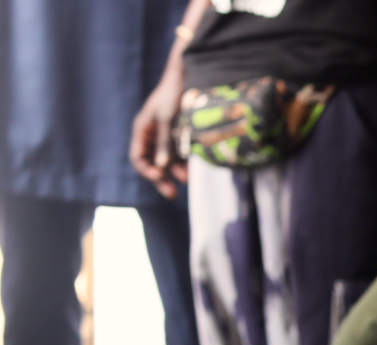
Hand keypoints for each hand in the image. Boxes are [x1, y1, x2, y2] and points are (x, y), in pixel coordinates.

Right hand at [129, 70, 186, 198]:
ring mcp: (168, 137)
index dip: (147, 170)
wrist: (191, 75)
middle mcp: (153, 136)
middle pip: (153, 164)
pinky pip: (182, 155)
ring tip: (187, 179)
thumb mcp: (167, 118)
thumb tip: (162, 167)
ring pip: (168, 161)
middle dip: (161, 178)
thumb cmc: (175, 94)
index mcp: (143, 130)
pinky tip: (194, 169)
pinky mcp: (183, 136)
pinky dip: (186, 163)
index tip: (160, 177)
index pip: (139, 158)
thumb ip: (165, 142)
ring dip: (176, 172)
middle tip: (172, 194)